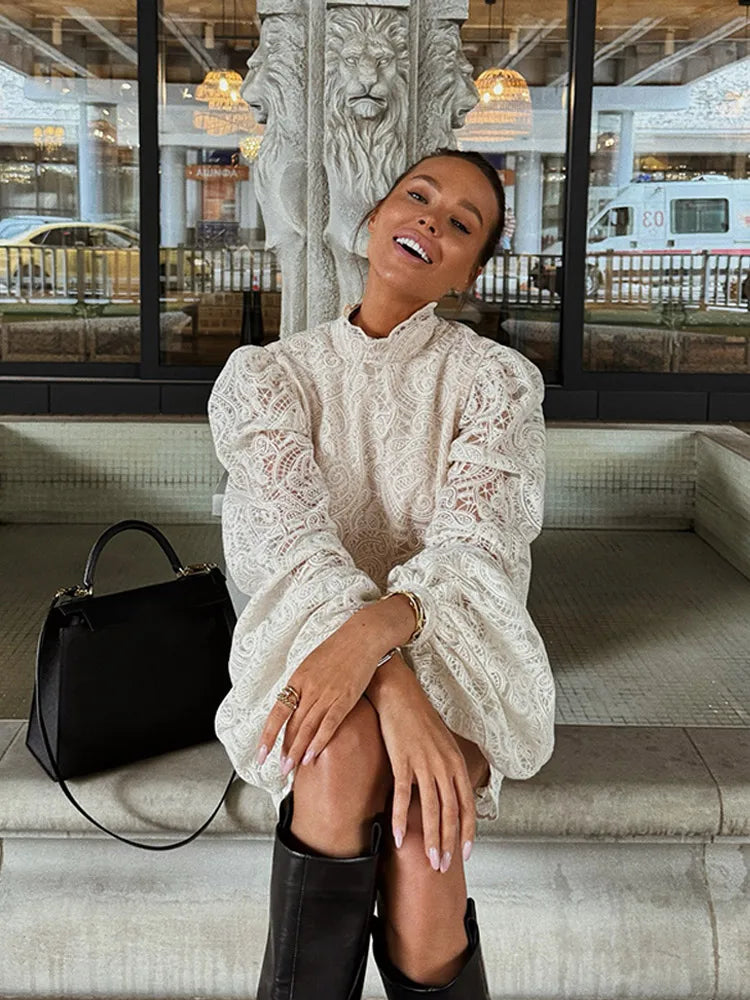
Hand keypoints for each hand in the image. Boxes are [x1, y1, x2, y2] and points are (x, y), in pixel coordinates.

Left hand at [255, 606, 387, 774]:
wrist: (362, 636)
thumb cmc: (338, 648)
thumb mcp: (312, 663)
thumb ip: (303, 685)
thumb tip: (294, 704)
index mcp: (298, 679)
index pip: (278, 713)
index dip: (268, 735)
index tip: (261, 754)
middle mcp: (309, 688)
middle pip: (292, 725)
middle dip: (284, 750)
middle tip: (279, 770)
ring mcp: (327, 694)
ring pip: (307, 728)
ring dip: (298, 751)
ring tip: (291, 768)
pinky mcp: (345, 698)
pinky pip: (329, 724)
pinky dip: (319, 742)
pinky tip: (312, 755)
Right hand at [367, 652, 475, 873]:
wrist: (398, 693)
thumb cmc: (417, 717)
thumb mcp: (441, 742)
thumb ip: (445, 766)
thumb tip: (446, 788)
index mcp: (455, 762)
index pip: (468, 804)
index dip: (468, 831)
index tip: (466, 853)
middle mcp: (444, 765)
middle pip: (451, 812)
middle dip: (449, 842)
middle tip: (444, 866)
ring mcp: (424, 763)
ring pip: (431, 809)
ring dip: (431, 839)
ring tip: (429, 861)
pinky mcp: (402, 760)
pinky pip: (404, 796)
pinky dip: (402, 819)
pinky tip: (399, 838)